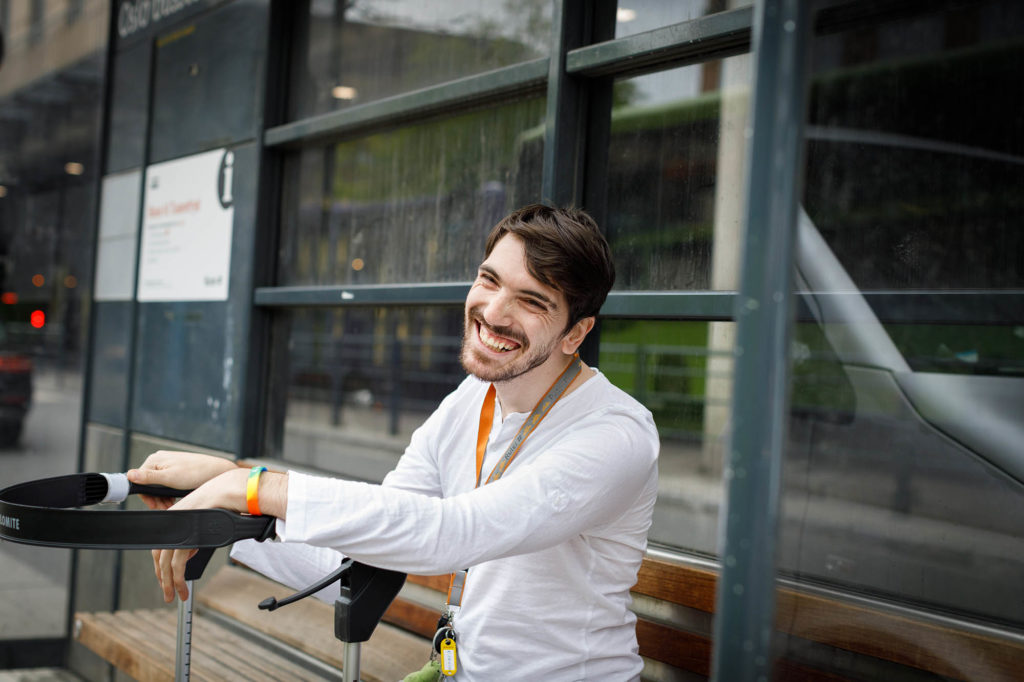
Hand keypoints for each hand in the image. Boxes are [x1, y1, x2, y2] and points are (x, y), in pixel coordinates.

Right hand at [128, 451, 237, 509]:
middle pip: (149, 484)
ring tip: (171, 504)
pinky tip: (174, 498)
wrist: (216, 471)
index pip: (139, 481)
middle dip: (156, 498)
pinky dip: (168, 493)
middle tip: (166, 507)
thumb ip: (148, 478)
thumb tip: (129, 475)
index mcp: (154, 460)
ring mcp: (168, 464)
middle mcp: (159, 460)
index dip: (147, 496)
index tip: (155, 505)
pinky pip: (166, 483)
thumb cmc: (195, 473)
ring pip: (158, 485)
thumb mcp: (169, 478)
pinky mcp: (175, 469)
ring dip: (162, 497)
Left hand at [150, 468, 287, 600]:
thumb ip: (194, 535)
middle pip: (159, 557)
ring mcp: (177, 529)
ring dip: (170, 584)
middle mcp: (172, 523)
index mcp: (174, 518)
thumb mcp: (204, 520)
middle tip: (167, 593)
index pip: (160, 547)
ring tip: (177, 595)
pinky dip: (179, 579)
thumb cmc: (223, 503)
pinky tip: (183, 587)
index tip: (165, 578)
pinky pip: (178, 564)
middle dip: (162, 579)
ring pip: (166, 564)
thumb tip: (190, 551)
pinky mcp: (186, 537)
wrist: (230, 491)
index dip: (161, 565)